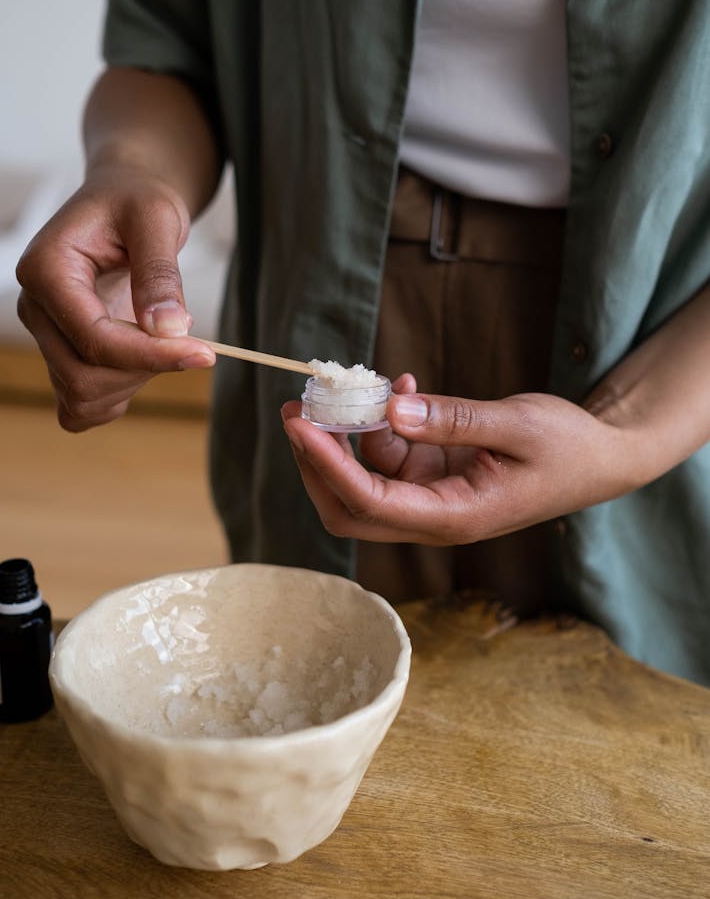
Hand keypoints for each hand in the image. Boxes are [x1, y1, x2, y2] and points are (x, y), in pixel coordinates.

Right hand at [16, 165, 214, 430]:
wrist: (125, 200)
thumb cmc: (138, 199)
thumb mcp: (157, 219)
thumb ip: (160, 273)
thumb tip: (170, 329)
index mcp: (46, 270)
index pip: (95, 339)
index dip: (152, 356)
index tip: (206, 353)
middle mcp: (35, 307)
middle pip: (85, 375)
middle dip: (146, 368)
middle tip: (187, 337)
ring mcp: (45, 334)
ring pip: (82, 396)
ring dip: (134, 383)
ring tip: (164, 340)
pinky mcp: (60, 352)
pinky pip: (76, 407)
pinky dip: (114, 400)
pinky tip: (143, 369)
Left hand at [281, 375, 640, 544]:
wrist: (600, 458)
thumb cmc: (567, 446)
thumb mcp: (515, 424)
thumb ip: (452, 419)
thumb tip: (389, 410)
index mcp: (453, 517)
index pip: (368, 502)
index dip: (326, 466)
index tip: (300, 426)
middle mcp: (433, 516)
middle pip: (348, 507)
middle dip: (316, 462)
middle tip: (297, 410)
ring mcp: (430, 498)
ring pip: (363, 476)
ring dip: (351, 432)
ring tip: (365, 381)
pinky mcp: (433, 478)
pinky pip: (389, 455)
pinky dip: (382, 422)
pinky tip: (399, 387)